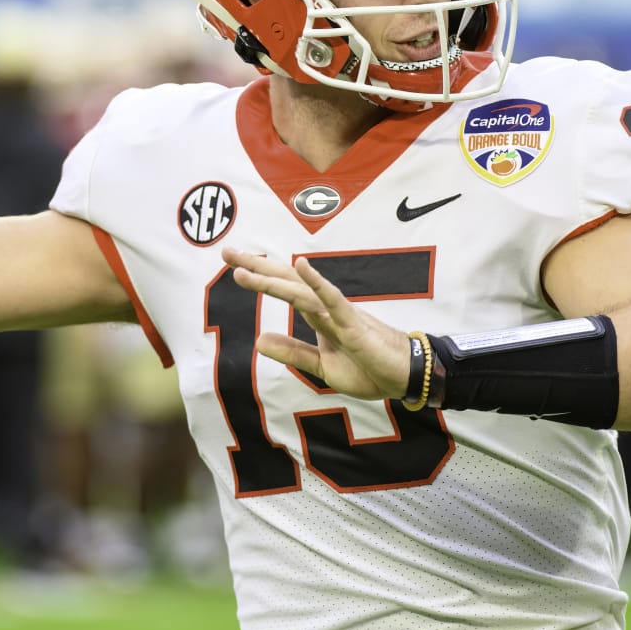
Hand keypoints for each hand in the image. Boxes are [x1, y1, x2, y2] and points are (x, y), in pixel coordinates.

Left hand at [225, 248, 411, 400]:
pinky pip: (333, 301)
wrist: (404, 378)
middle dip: (256, 266)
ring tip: (243, 269)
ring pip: (300, 291)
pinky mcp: (354, 325)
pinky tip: (303, 266)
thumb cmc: (369, 368)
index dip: (260, 275)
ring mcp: (339, 314)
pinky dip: (318, 283)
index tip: (233, 264)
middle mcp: (325, 307)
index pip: (285, 289)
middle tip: (226, 251)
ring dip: (272, 279)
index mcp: (318, 314)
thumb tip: (259, 341)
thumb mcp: (322, 366)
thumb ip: (293, 352)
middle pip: (287, 281)